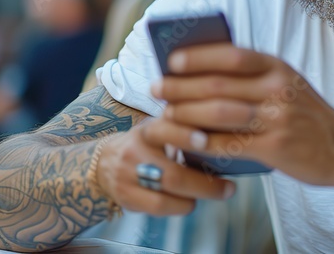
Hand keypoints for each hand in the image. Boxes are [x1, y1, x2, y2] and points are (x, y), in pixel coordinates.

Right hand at [95, 117, 235, 214]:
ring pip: (167, 192)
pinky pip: (159, 206)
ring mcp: (129, 175)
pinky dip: (180, 206)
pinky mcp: (127, 196)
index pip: (165, 129)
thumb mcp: (160, 127)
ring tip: (216, 193)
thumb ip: (185, 126)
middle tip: (229, 187)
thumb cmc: (146, 144)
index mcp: (149, 129)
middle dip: (205, 184)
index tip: (206, 141)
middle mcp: (136, 150)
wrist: (104, 163)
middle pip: (172, 172)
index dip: (184, 135)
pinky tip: (190, 202)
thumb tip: (228, 130)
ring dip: (197, 195)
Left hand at [149, 45, 333, 190]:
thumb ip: (253, 77)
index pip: (232, 54)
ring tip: (165, 114)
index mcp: (279, 67)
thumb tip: (200, 73)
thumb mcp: (287, 84)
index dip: (198, 56)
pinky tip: (184, 141)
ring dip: (185, 113)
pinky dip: (201, 142)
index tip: (171, 60)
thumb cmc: (306, 115)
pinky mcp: (275, 147)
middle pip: (218, 84)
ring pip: (218, 113)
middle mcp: (279, 89)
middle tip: (156, 88)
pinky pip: (227, 144)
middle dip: (181, 86)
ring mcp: (277, 118)